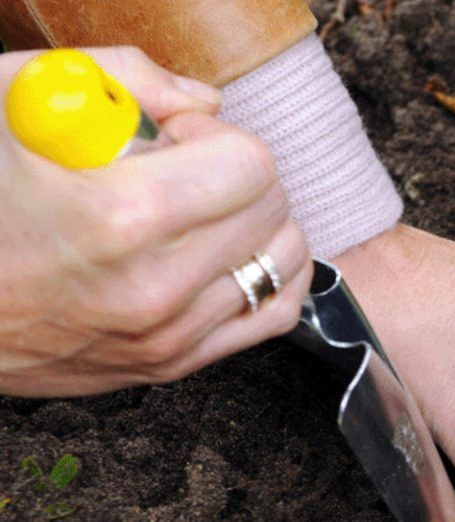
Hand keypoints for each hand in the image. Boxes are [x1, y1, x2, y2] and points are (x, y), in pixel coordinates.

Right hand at [0, 47, 311, 396]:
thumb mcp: (16, 102)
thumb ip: (122, 79)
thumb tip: (205, 103)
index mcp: (122, 217)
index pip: (251, 166)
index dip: (215, 137)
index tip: (171, 140)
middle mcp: (155, 287)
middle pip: (273, 210)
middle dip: (237, 176)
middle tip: (178, 175)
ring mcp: (166, 336)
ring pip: (284, 263)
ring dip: (255, 224)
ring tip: (196, 215)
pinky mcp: (168, 366)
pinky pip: (272, 316)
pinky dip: (266, 276)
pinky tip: (225, 254)